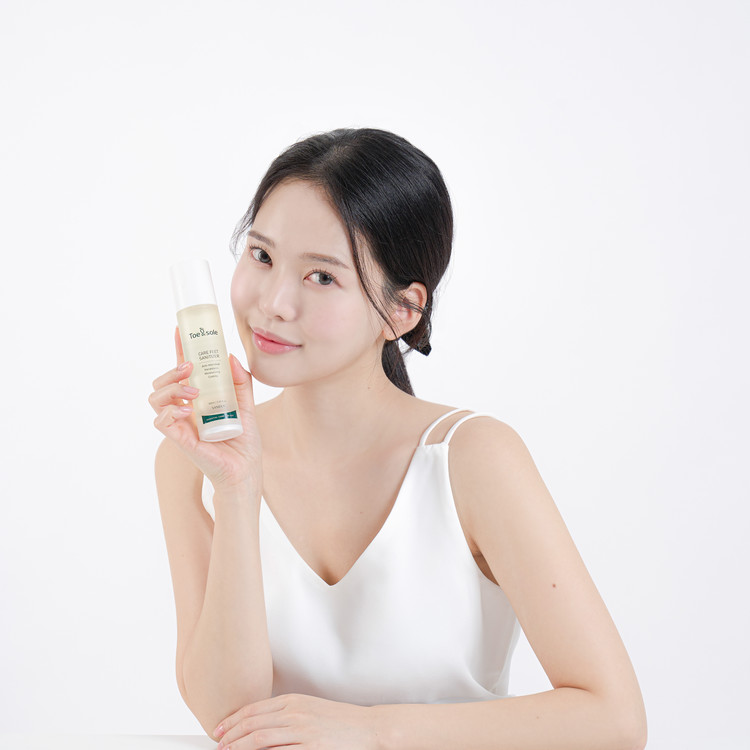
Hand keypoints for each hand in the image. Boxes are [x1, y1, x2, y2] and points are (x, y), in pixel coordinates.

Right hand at [149, 327, 261, 493]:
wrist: (246, 469)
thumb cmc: (243, 440)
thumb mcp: (246, 405)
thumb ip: (241, 382)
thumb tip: (231, 357)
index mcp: (199, 398)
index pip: (183, 370)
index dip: (179, 350)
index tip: (180, 330)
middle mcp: (185, 408)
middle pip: (162, 381)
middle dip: (171, 369)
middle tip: (190, 368)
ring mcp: (180, 424)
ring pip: (155, 398)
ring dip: (170, 388)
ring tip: (193, 392)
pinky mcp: (179, 439)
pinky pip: (161, 421)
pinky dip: (170, 411)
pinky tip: (186, 410)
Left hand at [214, 693, 380, 749]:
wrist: (366, 727)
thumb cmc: (338, 720)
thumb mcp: (309, 709)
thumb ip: (285, 714)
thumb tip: (259, 725)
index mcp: (292, 700)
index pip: (253, 709)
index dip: (232, 720)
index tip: (220, 730)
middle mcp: (294, 713)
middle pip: (252, 724)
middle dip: (230, 736)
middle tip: (218, 745)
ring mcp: (302, 731)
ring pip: (259, 739)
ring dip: (239, 747)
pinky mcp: (310, 748)